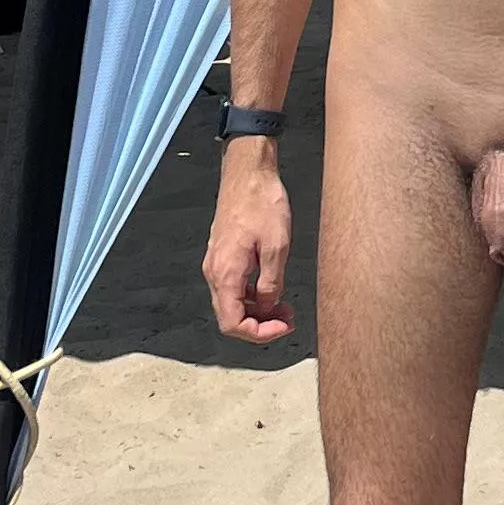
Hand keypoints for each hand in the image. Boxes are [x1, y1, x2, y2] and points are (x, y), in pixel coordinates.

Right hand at [203, 141, 294, 343]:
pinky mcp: (223, 254)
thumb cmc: (262, 202)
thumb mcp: (277, 246)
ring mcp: (217, 262)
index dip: (258, 333)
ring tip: (285, 306)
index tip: (283, 327)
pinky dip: (251, 295)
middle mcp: (215, 271)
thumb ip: (271, 283)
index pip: (232, 323)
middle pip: (230, 317)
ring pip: (232, 302)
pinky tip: (272, 288)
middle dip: (260, 324)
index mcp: (225, 272)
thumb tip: (267, 307)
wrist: (247, 171)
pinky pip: (233, 286)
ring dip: (257, 311)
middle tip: (288, 319)